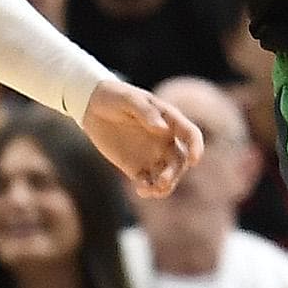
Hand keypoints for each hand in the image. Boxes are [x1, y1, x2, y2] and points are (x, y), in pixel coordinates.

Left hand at [80, 78, 202, 197]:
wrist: (91, 105)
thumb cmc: (114, 96)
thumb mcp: (128, 99)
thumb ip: (146, 112)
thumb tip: (163, 129)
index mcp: (169, 121)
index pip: (190, 135)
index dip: (196, 147)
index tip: (194, 160)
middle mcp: (165, 140)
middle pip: (179, 162)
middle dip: (174, 174)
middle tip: (161, 182)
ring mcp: (152, 155)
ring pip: (167, 176)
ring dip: (164, 187)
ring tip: (150, 191)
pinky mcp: (135, 167)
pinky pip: (147, 182)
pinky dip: (147, 189)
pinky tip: (140, 189)